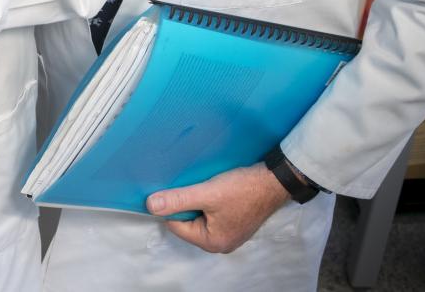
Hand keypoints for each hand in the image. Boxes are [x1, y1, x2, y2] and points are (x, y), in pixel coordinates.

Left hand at [147, 163, 292, 253]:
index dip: (170, 206)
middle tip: (188, 185)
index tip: (169, 188)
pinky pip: (210, 212)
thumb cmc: (243, 189)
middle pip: (187, 222)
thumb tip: (151, 205)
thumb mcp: (207, 193)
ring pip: (199, 215)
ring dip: (196, 200)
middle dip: (184, 204)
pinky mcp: (233, 221)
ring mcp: (228, 232)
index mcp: (212, 242)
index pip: (176, 225)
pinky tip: (210, 187)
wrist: (273, 180)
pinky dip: (207, 200)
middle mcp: (220, 242)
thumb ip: (179, 200)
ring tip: (201, 185)